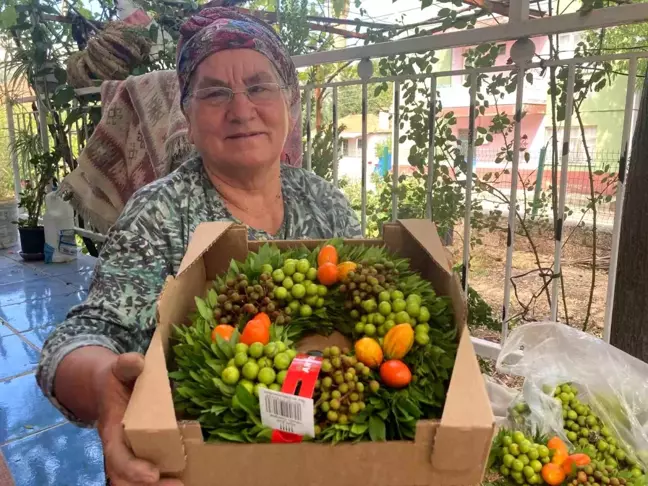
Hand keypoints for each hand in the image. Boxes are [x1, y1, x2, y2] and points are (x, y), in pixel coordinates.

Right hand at [97, 352, 182, 485]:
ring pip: (137, 481)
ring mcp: (132, 452)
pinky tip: (192, 476)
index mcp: (112, 431)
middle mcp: (121, 447)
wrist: (109, 386)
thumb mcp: (118, 369)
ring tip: (185, 484)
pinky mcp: (146, 452)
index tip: (152, 475)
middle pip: (126, 478)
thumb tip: (137, 361)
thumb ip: (125, 365)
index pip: (117, 456)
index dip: (132, 468)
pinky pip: (153, 471)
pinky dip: (167, 478)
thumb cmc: (116, 379)